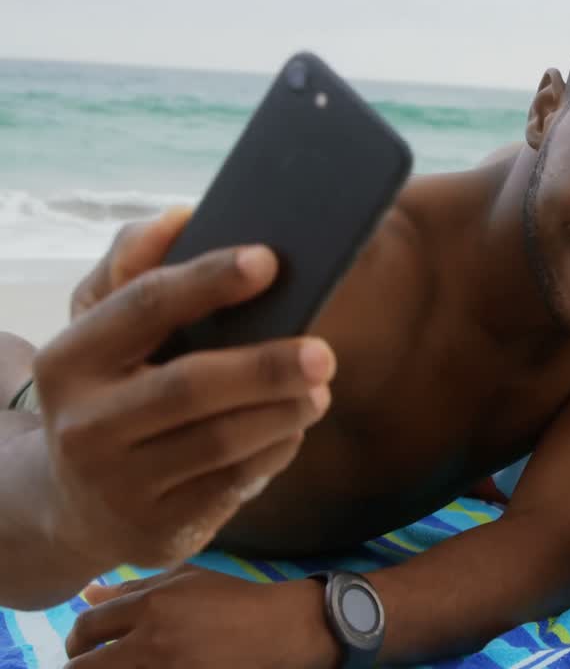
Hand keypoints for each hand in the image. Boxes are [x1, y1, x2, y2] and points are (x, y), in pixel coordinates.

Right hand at [34, 214, 336, 572]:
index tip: (270, 260)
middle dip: (267, 367)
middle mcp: (85, 425)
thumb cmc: (109, 391)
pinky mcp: (158, 528)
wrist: (71, 504)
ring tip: (320, 388)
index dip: (209, 280)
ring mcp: (118, 485)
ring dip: (285, 412)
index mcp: (70, 359)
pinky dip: (276, 450)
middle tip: (324, 352)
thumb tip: (182, 217)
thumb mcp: (101, 329)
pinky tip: (294, 427)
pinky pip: (235, 483)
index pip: (145, 305)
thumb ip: (134, 265)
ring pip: (223, 442)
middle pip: (192, 386)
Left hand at [65, 567, 336, 667]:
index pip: (86, 627)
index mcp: (151, 604)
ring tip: (120, 667)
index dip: (75, 641)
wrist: (280, 630)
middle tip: (91, 666)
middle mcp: (150, 640)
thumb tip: (88, 595)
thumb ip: (134, 587)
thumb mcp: (186, 579)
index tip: (83, 648)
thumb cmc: (234, 599)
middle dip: (80, 667)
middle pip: (83, 667)